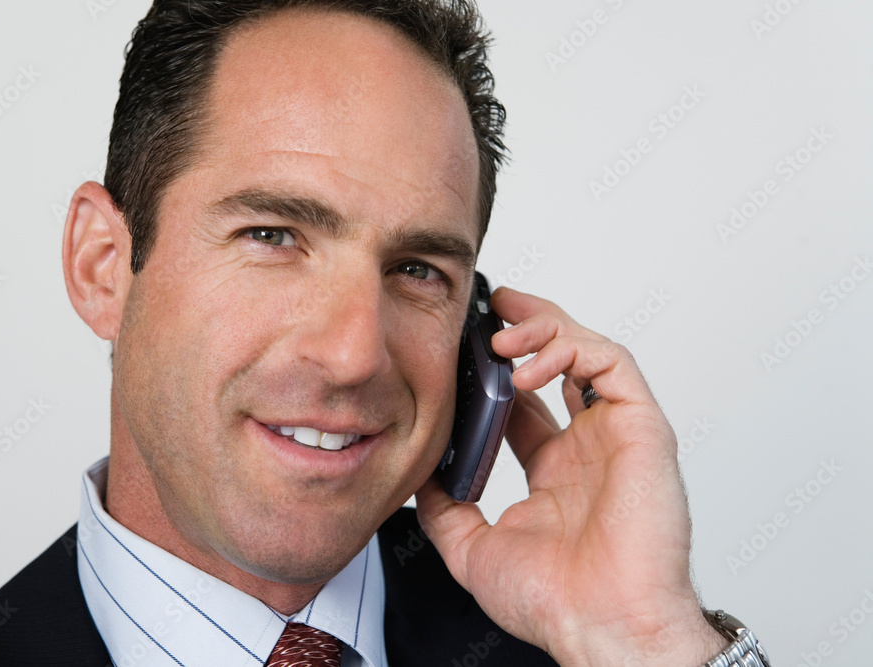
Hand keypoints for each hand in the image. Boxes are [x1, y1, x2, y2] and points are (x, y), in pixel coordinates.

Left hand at [415, 287, 726, 665]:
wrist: (602, 626)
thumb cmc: (555, 602)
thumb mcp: (473, 549)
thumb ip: (444, 510)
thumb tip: (418, 476)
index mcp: (555, 470)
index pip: (525, 400)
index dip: (496, 368)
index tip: (465, 346)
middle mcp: (588, 445)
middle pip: (560, 362)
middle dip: (526, 328)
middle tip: (490, 312)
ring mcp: (616, 433)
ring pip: (588, 350)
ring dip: (544, 331)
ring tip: (501, 338)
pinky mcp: (643, 426)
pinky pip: (612, 364)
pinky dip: (571, 350)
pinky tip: (528, 368)